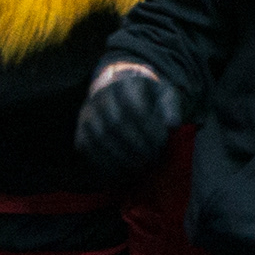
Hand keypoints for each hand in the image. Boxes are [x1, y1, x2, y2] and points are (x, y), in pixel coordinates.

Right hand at [74, 62, 179, 178]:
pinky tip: (122, 172)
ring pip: (99, 136)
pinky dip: (104, 162)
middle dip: (136, 145)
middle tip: (152, 160)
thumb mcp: (166, 94)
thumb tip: (173, 125)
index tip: (162, 143)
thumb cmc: (149, 96)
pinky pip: (87, 147)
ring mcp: (89, 111)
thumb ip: (172, 107)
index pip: (134, 106)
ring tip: (140, 168)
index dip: (148, 128)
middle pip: (115, 123)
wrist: (121, 90)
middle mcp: (103, 95)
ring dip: (121, 156)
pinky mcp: (81, 127)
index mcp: (126, 83)